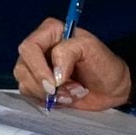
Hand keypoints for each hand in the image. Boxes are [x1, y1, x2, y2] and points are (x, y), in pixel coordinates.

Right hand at [13, 17, 131, 110]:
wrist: (112, 88)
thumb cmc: (104, 64)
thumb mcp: (90, 49)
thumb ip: (68, 53)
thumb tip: (53, 76)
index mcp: (50, 32)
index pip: (29, 48)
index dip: (39, 69)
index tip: (56, 83)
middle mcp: (39, 49)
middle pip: (23, 69)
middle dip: (47, 86)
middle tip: (72, 90)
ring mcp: (36, 68)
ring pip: (25, 84)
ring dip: (51, 96)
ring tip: (73, 94)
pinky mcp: (39, 86)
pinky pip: (31, 96)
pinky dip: (49, 102)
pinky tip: (67, 99)